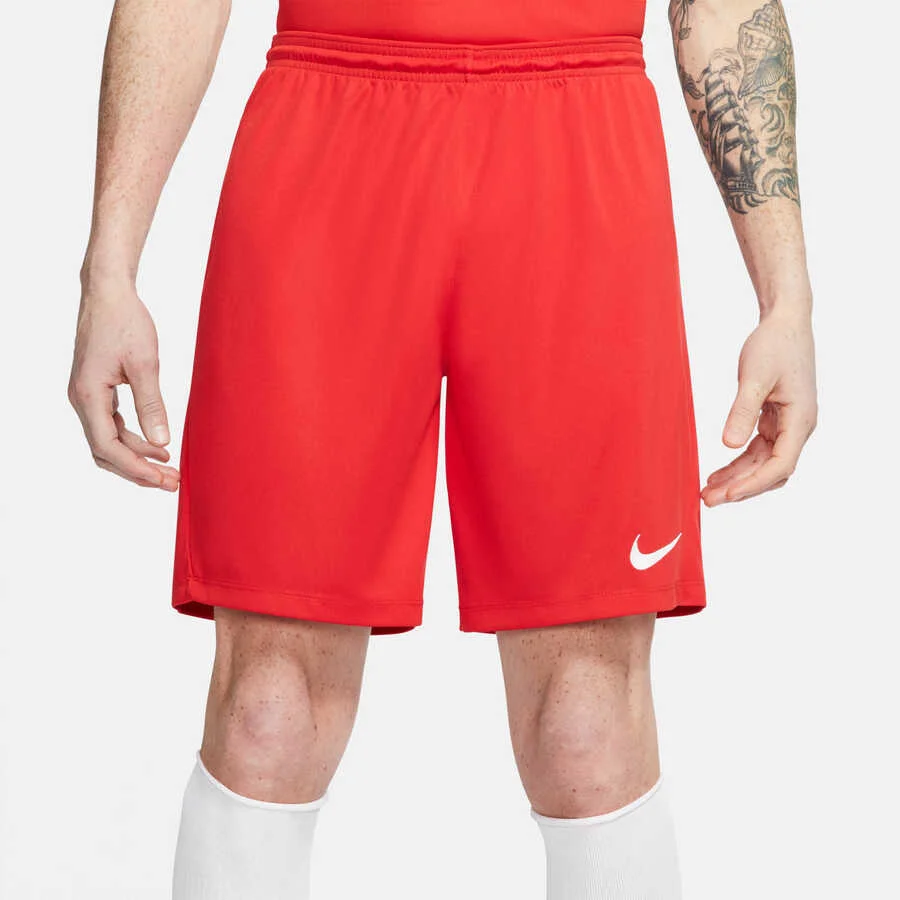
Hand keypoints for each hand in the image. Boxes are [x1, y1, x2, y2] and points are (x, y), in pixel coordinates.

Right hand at [68, 278, 179, 490]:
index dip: (135, 468)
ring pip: (109, 441)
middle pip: (106, 451)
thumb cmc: (125, 321)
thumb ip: (152, 404)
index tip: (162, 479)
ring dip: (137, 458)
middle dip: (137, 471)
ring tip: (169, 469)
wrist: (108, 293)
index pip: (107, 446)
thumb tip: (161, 442)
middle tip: (171, 483)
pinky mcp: (97, 391)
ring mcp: (87, 397)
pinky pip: (112, 426)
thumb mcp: (145, 364)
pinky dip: (134, 440)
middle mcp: (81, 400)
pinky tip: (158, 447)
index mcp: (88, 395)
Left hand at [702, 305, 816, 506]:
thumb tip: (728, 445)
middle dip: (741, 487)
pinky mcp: (775, 421)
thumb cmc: (774, 345)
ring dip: (737, 479)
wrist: (785, 323)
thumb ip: (742, 412)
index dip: (753, 484)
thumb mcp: (755, 378)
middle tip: (708, 500)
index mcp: (801, 420)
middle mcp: (798, 428)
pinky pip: (757, 451)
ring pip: (763, 464)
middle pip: (771, 471)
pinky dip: (738, 464)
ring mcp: (787, 426)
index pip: (780, 465)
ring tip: (707, 492)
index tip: (726, 494)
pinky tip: (717, 473)